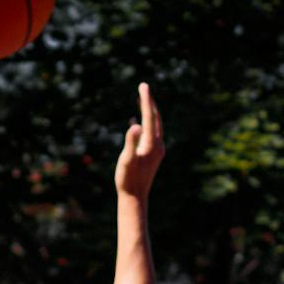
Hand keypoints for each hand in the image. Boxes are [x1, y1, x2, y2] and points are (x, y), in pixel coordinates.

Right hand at [114, 81, 165, 200]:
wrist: (135, 197)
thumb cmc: (127, 179)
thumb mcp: (126, 160)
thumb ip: (130, 142)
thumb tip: (135, 124)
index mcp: (151, 143)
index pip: (149, 116)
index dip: (146, 100)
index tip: (143, 85)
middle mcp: (158, 145)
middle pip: (155, 118)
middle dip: (149, 102)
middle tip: (143, 87)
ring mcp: (157, 150)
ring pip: (155, 125)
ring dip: (149, 112)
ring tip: (142, 100)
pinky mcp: (153, 154)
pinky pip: (151, 133)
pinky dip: (146, 124)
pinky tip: (136, 122)